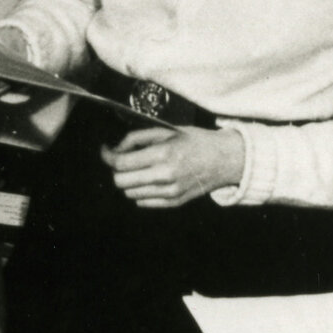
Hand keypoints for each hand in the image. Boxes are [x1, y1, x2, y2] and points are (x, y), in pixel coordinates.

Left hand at [104, 124, 246, 208]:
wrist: (226, 159)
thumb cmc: (196, 141)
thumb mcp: (167, 130)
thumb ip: (138, 138)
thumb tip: (116, 149)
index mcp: (163, 154)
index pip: (121, 163)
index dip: (108, 156)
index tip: (106, 150)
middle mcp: (165, 176)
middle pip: (121, 181)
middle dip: (117, 170)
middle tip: (123, 160)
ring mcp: (170, 192)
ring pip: (130, 193)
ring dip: (129, 181)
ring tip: (138, 169)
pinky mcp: (175, 202)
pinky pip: (143, 202)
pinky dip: (140, 191)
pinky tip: (149, 179)